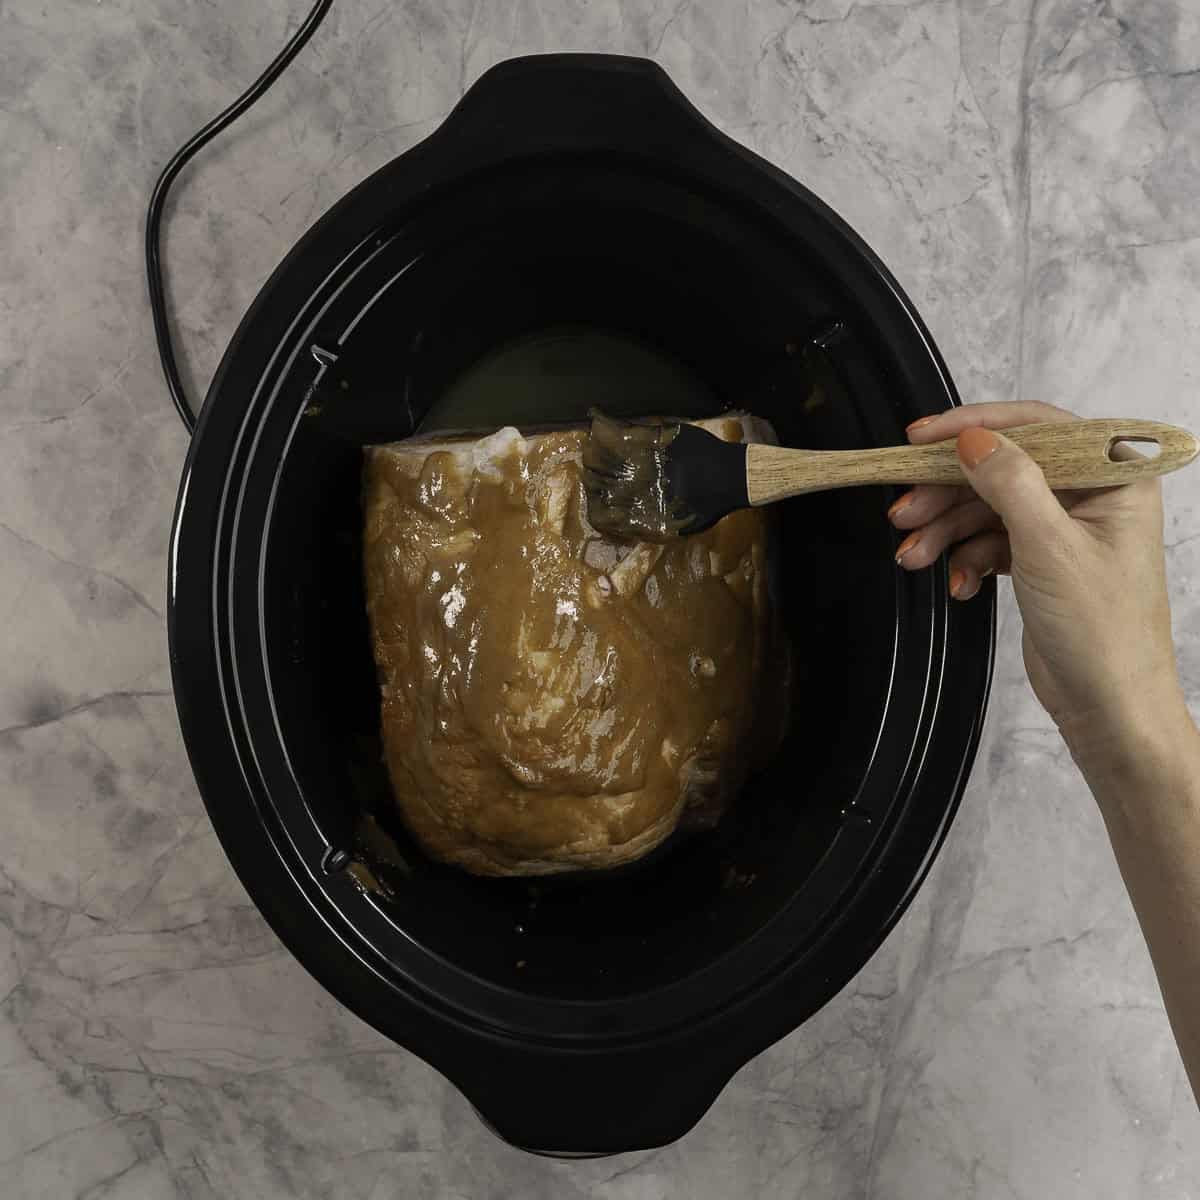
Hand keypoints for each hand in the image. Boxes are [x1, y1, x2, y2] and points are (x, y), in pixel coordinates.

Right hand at [889, 401, 1186, 757]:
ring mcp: (1063, 528)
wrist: (1111, 708)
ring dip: (946, 531)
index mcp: (1114, 477)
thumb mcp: (1050, 547)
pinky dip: (966, 560)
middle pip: (1001, 469)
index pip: (1038, 427)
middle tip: (903, 510)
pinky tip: (957, 584)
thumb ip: (1011, 483)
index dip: (975, 427)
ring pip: (987, 508)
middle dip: (947, 492)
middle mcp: (1091, 495)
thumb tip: (973, 439)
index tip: (922, 438)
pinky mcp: (1041, 560)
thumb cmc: (1103, 631)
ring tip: (913, 556)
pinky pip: (989, 542)